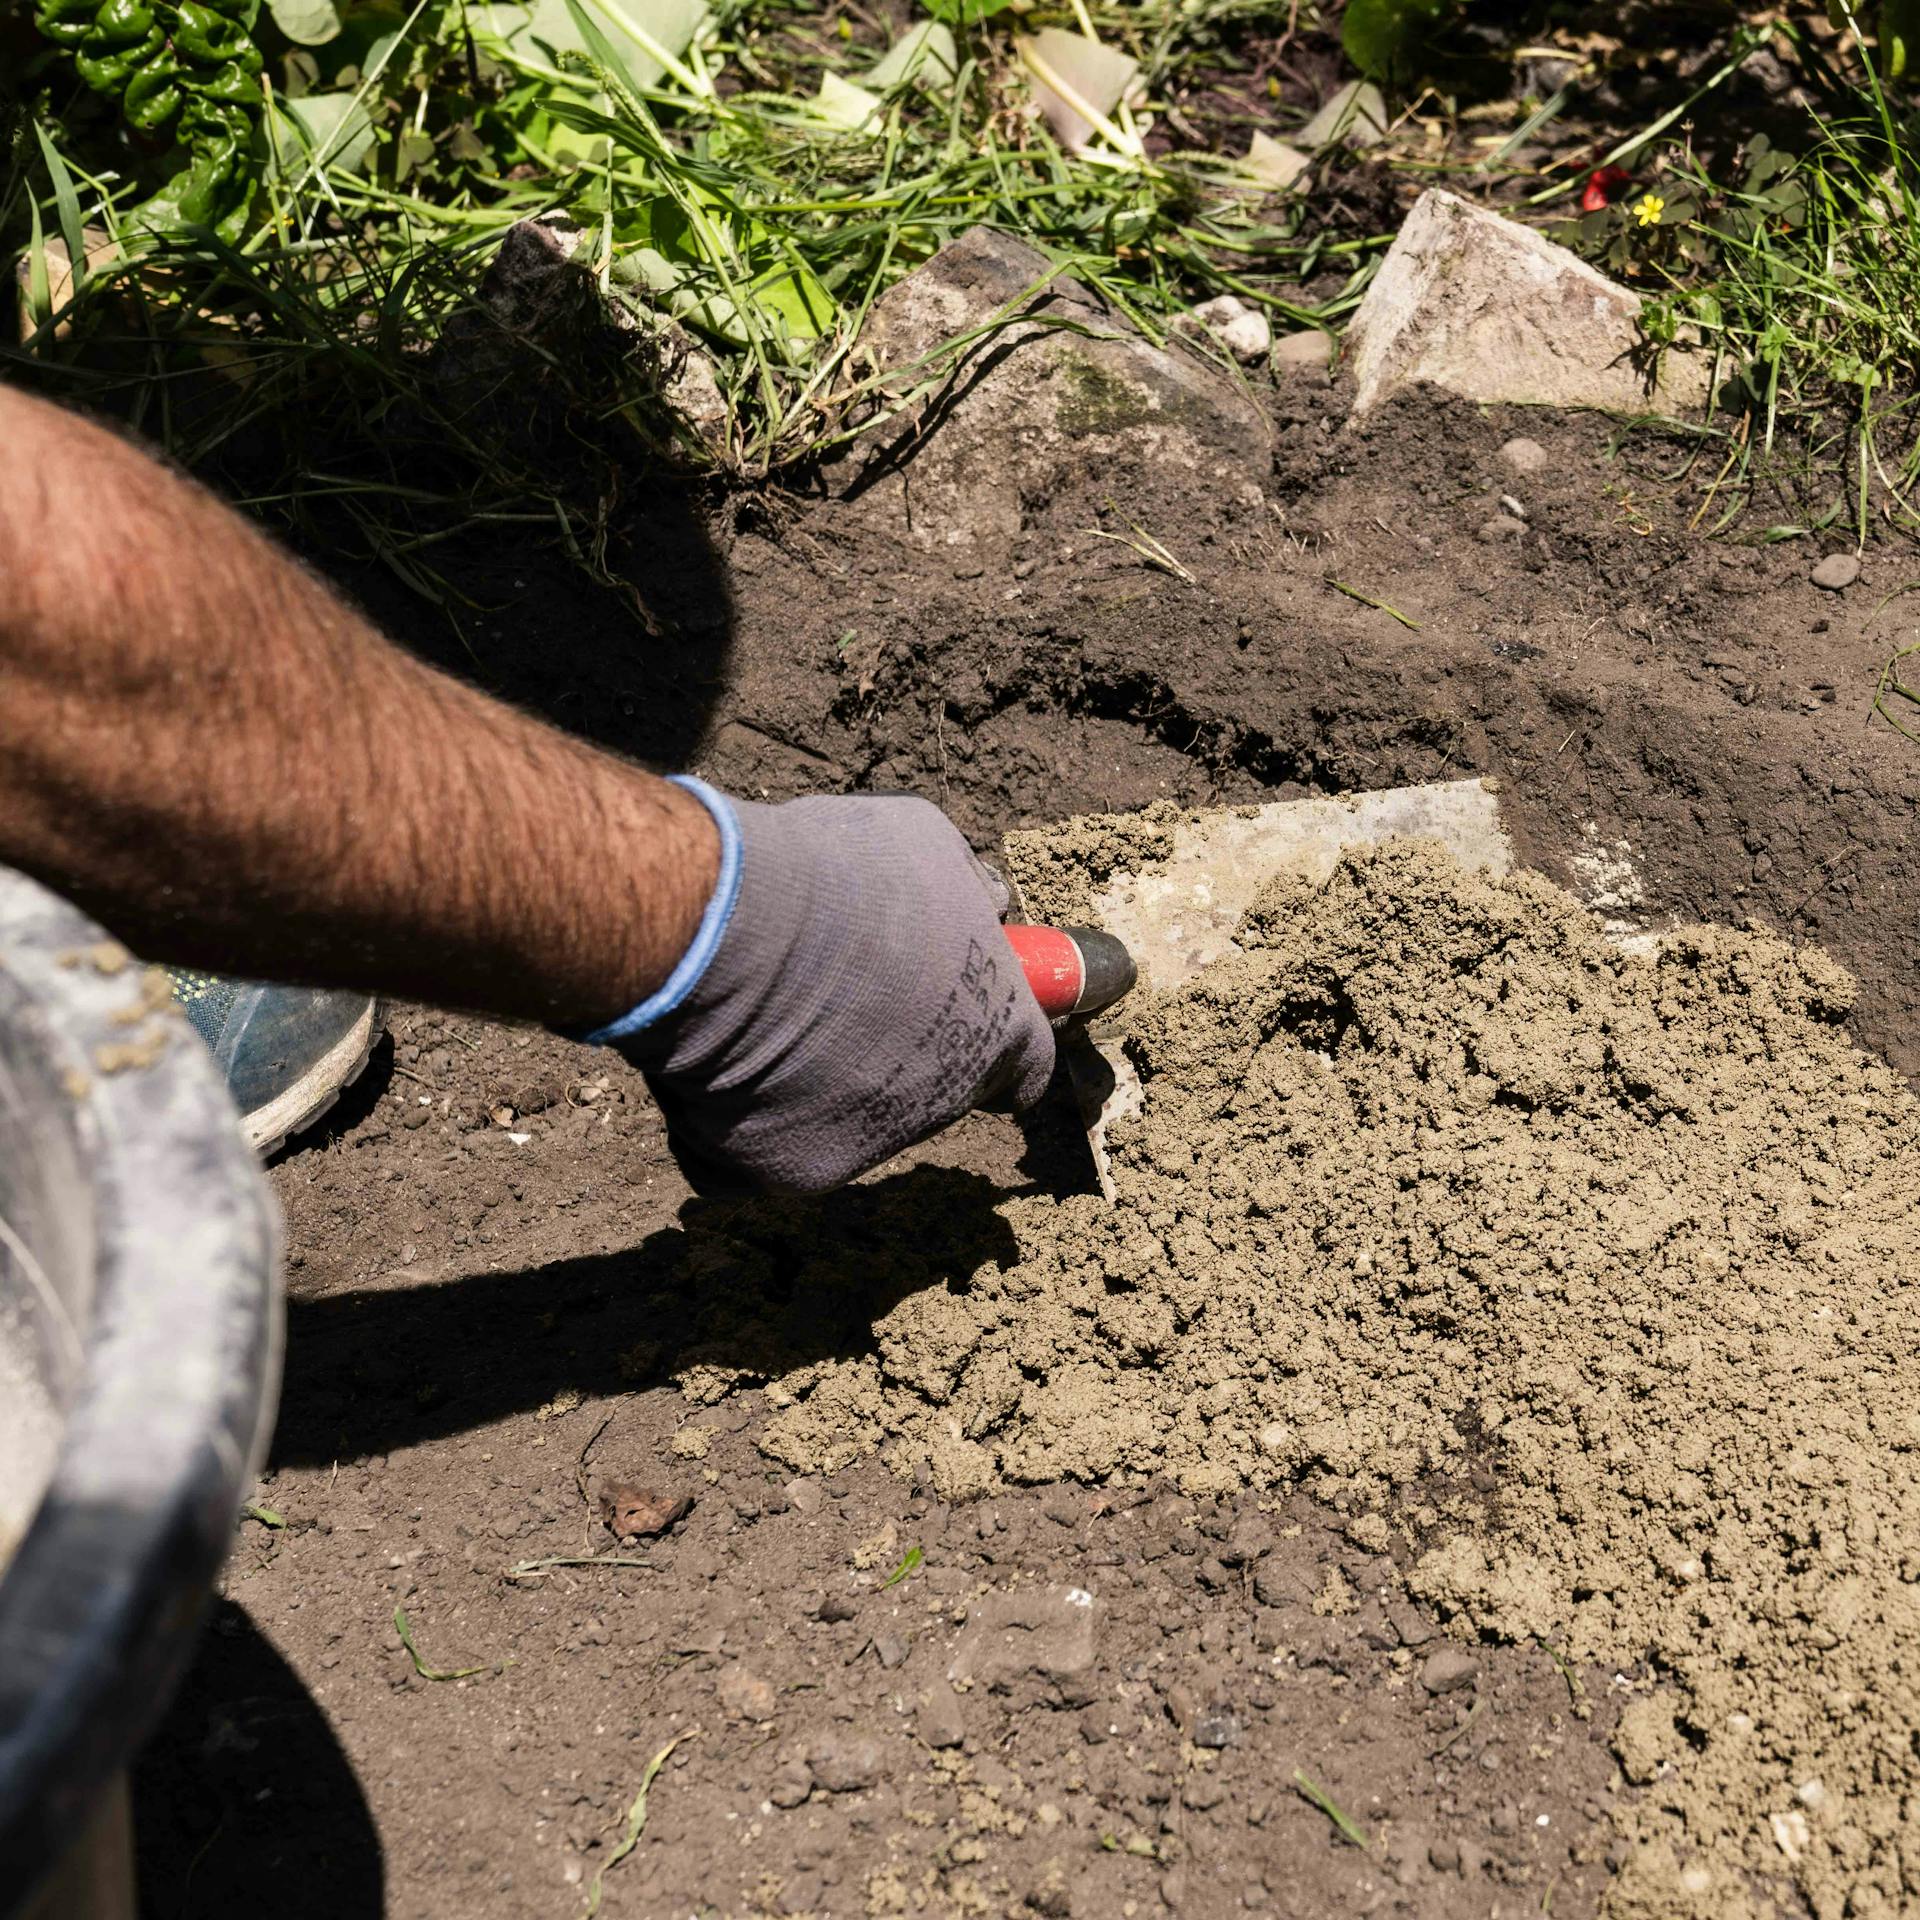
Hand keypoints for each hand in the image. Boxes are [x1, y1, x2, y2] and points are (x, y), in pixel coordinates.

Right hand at [599, 783, 1055, 1194]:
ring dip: (824, 1079)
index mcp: (997, 1029)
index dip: (996, 1043)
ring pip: (852, 1119)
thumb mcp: (926, 845)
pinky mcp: (797, 1171)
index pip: (1027, 1064)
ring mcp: (873, 1144)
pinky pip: (776, 1146)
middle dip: (897, 1052)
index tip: (967, 1024)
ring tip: (772, 1008)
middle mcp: (946, 1101)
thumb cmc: (831, 875)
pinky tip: (725, 1060)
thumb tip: (985, 904)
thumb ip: (966, 888)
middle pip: (934, 1091)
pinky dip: (750, 1114)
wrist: (725, 931)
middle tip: (842, 994)